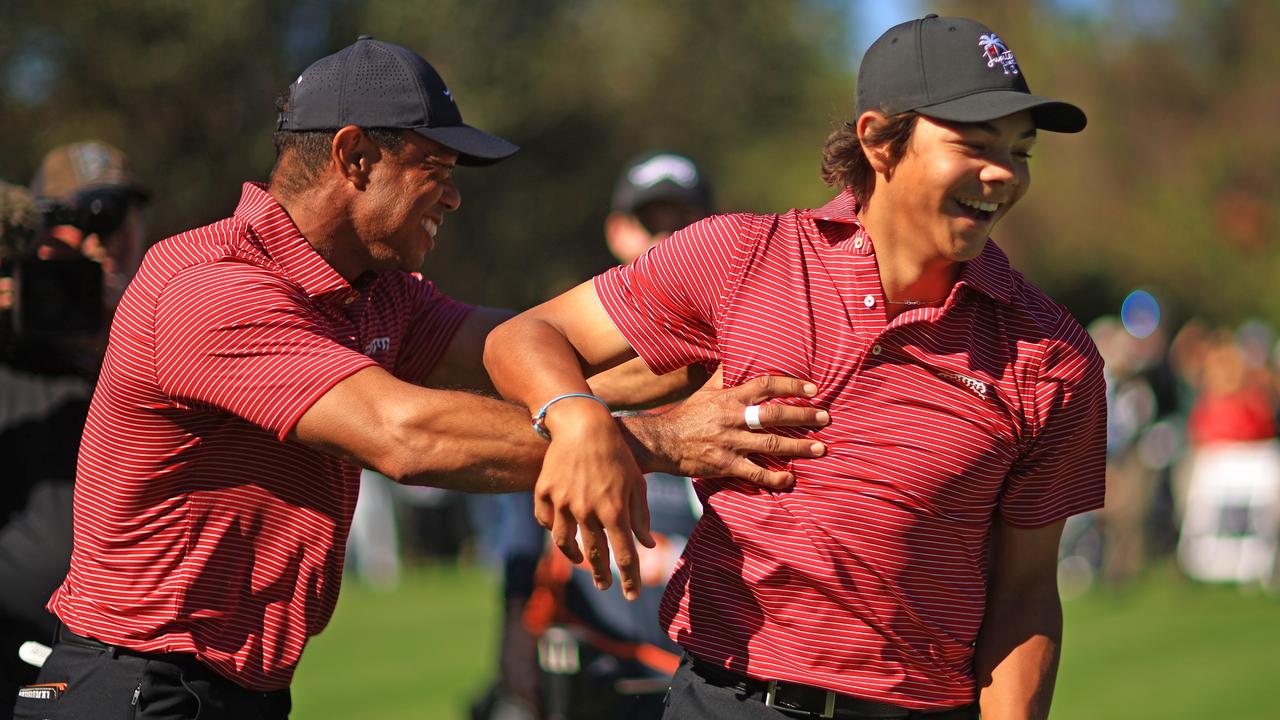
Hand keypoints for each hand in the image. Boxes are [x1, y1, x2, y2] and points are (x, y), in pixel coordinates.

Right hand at [532, 399, 654, 600]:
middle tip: (605, 585)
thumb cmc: (616, 452)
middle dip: (602, 574)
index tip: (633, 595)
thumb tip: (648, 545)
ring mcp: (562, 502)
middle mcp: (586, 511)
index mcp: (614, 510)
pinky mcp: (544, 492)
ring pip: (564, 542)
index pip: (624, 555)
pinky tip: (562, 533)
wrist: (583, 424)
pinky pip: (545, 521)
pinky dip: (552, 530)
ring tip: (582, 562)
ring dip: (574, 556)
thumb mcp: (636, 482)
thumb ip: (641, 516)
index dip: (630, 578)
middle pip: (594, 554)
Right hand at [623, 374, 828, 488]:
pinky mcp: (725, 465)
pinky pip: (754, 472)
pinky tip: (790, 478)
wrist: (662, 442)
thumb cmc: (687, 415)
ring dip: (798, 447)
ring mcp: (730, 443)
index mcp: (729, 398)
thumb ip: (724, 375)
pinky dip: (774, 477)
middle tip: (825, 417)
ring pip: (770, 444)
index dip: (790, 386)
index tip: (812, 389)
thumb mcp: (705, 390)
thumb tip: (734, 352)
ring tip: (820, 449)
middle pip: (773, 415)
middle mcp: (732, 419)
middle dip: (802, 416)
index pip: (765, 385)